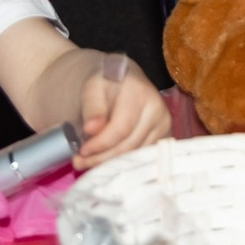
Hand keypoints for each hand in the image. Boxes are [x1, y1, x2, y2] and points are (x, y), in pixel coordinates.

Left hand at [73, 52, 168, 168]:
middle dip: (102, 158)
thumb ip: (92, 109)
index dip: (100, 144)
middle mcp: (157, 111)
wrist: (126, 81)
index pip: (121, 129)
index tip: (81, 152)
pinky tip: (107, 160)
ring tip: (90, 161)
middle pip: (129, 146)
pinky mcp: (164, 136)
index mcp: (140, 94)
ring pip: (136, 155)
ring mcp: (164, 125)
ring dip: (111, 162)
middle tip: (80, 162)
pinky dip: (123, 162)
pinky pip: (143, 157)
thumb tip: (91, 129)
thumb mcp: (93, 88)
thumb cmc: (108, 84)